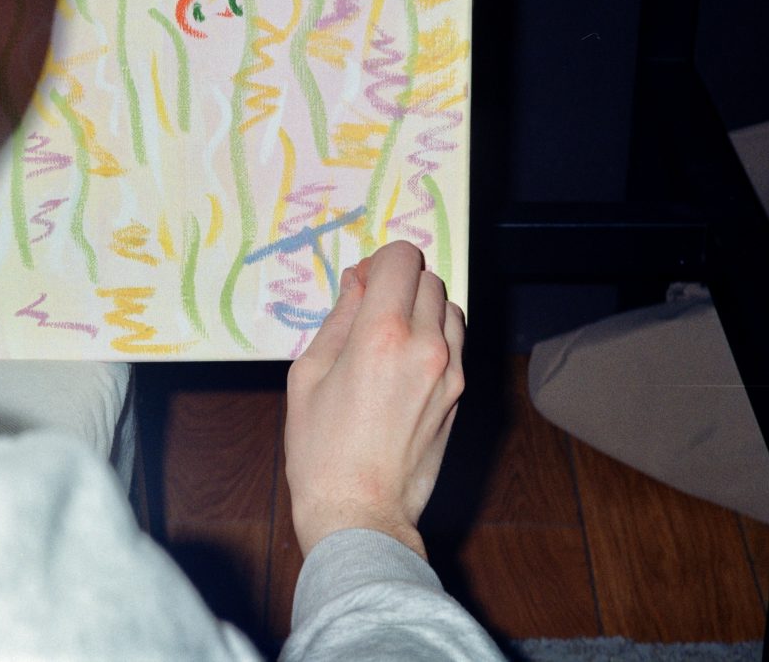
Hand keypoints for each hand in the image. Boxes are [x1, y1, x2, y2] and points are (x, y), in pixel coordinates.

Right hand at [284, 241, 465, 559]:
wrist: (361, 510)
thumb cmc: (321, 449)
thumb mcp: (308, 375)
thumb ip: (338, 320)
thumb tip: (356, 283)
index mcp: (381, 334)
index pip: (402, 259)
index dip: (378, 262)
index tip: (361, 283)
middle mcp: (424, 344)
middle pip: (427, 278)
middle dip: (398, 282)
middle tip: (370, 308)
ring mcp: (450, 370)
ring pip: (448, 306)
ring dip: (421, 306)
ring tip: (392, 335)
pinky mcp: (460, 392)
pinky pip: (456, 340)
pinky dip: (436, 334)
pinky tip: (407, 360)